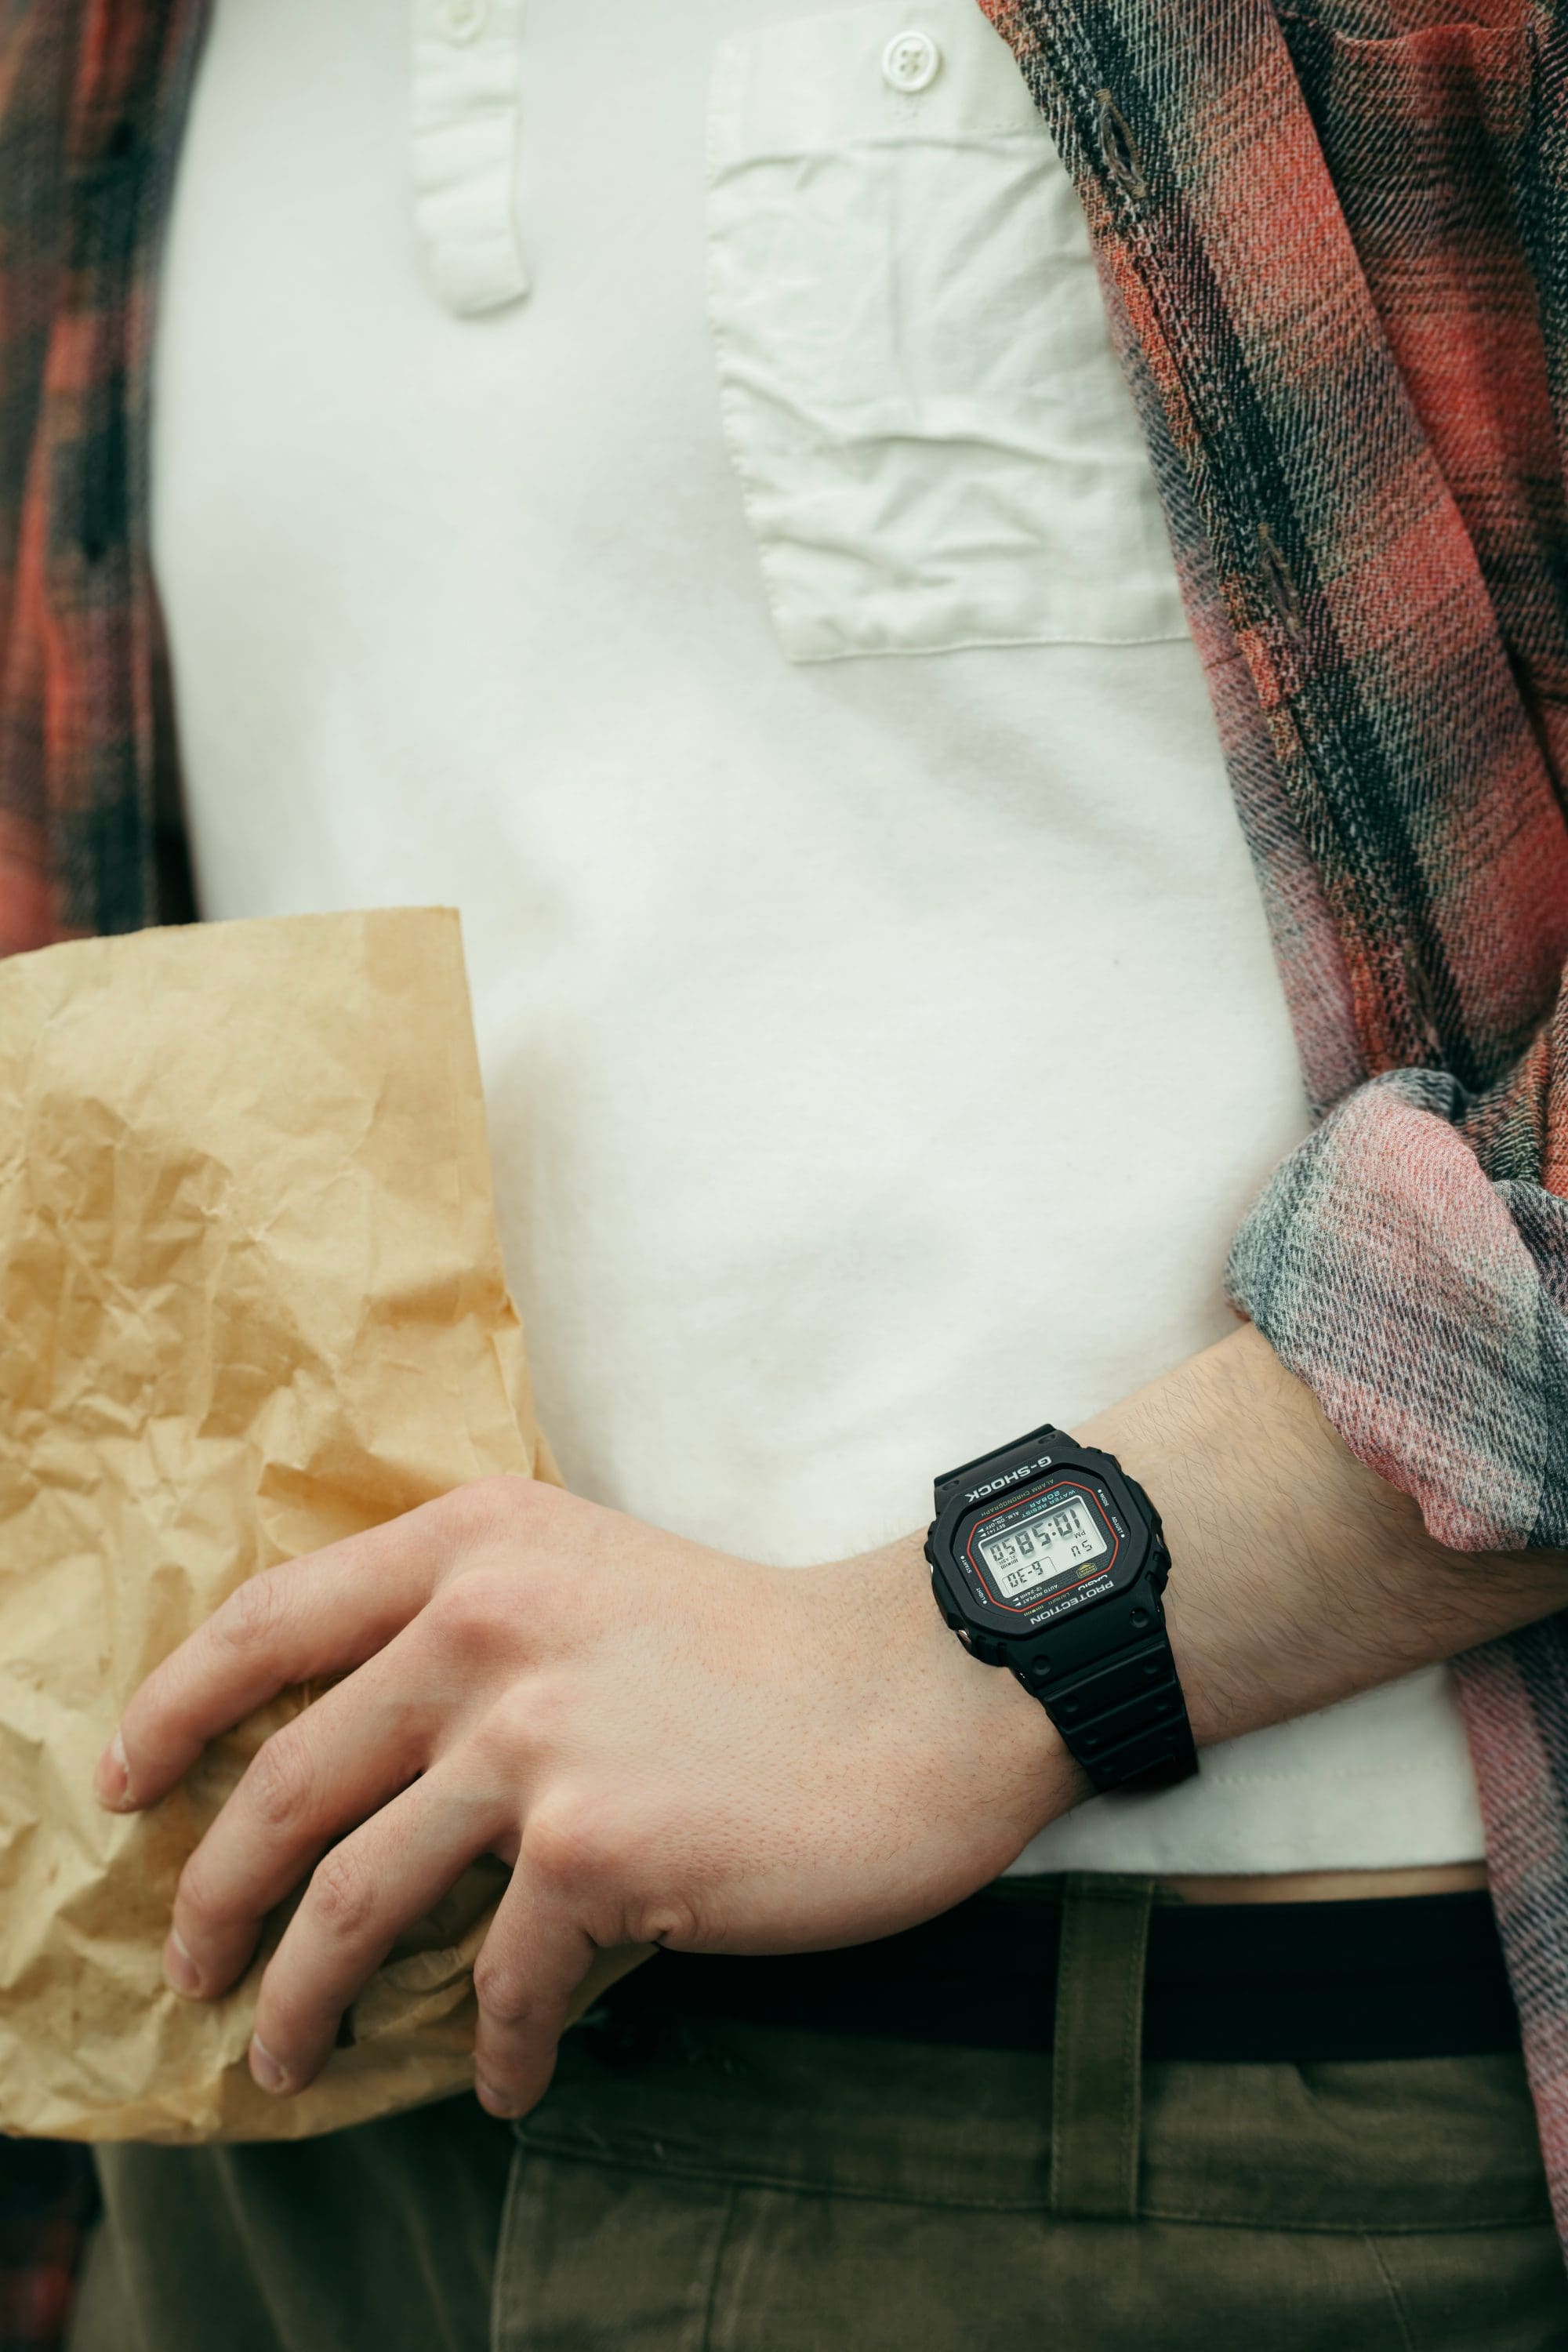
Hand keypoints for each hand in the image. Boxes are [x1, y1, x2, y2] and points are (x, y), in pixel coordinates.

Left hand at [95, 1479, 1072, 2117]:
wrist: (922, 1686)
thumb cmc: (764, 1645)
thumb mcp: (594, 1573)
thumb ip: (476, 1621)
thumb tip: (364, 1743)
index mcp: (475, 1545)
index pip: (268, 1619)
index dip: (174, 1707)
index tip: (125, 1781)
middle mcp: (481, 1626)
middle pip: (284, 1780)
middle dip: (215, 1894)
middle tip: (192, 1963)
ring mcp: (531, 1737)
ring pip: (352, 1899)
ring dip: (302, 2000)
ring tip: (287, 2058)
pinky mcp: (592, 1847)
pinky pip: (497, 1981)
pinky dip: (488, 2048)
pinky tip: (500, 2082)